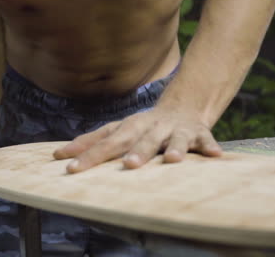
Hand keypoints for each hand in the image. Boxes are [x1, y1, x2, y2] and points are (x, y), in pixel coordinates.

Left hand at [53, 107, 221, 172]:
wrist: (180, 107)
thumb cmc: (142, 126)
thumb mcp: (118, 131)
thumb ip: (92, 142)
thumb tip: (59, 154)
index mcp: (127, 127)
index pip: (104, 141)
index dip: (87, 153)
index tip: (69, 167)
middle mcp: (148, 127)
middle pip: (137, 139)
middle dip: (131, 151)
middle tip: (126, 166)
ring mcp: (173, 129)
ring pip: (173, 139)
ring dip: (172, 148)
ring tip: (170, 160)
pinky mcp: (197, 133)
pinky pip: (204, 140)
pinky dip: (209, 147)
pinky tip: (215, 156)